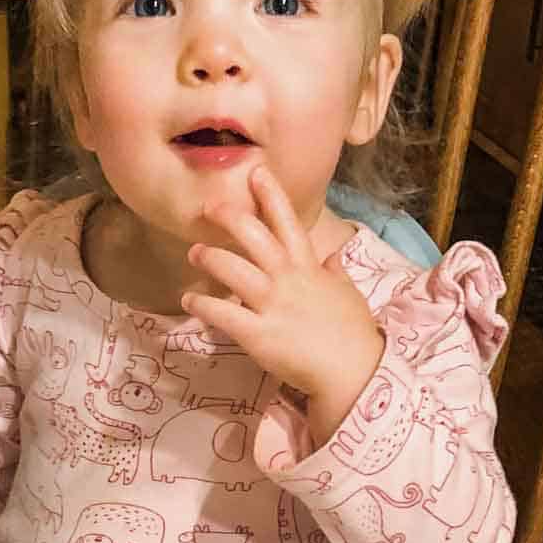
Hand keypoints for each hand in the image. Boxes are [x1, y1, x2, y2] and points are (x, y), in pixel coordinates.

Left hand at [181, 165, 383, 445]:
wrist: (354, 370)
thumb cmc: (352, 333)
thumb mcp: (347, 293)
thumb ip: (333, 273)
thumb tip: (332, 258)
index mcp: (308, 266)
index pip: (288, 221)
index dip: (270, 194)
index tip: (255, 172)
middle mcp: (287, 278)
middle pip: (254, 235)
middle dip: (229, 216)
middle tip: (208, 208)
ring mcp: (272, 304)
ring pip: (232, 268)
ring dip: (209, 256)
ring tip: (194, 252)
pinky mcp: (258, 334)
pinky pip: (222, 313)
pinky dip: (201, 305)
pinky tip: (189, 300)